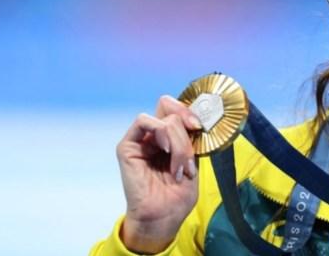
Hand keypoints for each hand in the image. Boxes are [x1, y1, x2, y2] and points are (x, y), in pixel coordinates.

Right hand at [116, 95, 201, 252]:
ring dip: (179, 142)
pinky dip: (160, 132)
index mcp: (171, 139)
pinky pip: (143, 121)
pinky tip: (167, 150)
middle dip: (186, 127)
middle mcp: (155, 136)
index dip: (190, 111)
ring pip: (164, 119)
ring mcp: (141, 140)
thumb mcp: (192, 164)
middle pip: (171, 110)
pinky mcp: (128, 146)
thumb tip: (196, 121)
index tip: (200, 126)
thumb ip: (191, 142)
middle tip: (192, 148)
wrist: (162, 218)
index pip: (178, 111)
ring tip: (180, 167)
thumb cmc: (177, 196)